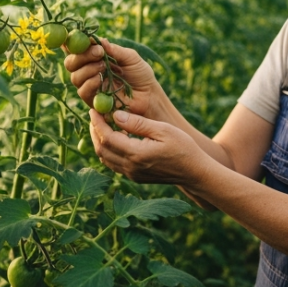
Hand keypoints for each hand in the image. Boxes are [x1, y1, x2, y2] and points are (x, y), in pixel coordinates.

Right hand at [65, 38, 161, 119]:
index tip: (81, 37)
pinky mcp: (93, 100)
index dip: (72, 43)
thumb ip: (114, 50)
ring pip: (75, 76)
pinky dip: (90, 83)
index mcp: (95, 58)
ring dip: (87, 69)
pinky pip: (83, 91)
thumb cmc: (140, 74)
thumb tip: (100, 40)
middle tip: (98, 53)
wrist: (149, 96)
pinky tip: (100, 79)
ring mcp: (90, 86)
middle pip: (70, 62)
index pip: (76, 49)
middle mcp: (88, 71)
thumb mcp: (130, 57)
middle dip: (82, 55)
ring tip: (104, 66)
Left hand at [90, 110, 206, 184]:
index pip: (107, 137)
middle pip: (102, 149)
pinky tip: (113, 139)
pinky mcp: (135, 177)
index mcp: (136, 154)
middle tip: (95, 115)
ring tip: (101, 125)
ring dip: (99, 141)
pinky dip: (108, 150)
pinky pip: (113, 164)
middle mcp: (131, 167)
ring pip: (105, 158)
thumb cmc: (183, 147)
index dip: (97, 123)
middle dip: (95, 131)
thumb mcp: (163, 130)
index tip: (93, 109)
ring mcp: (132, 174)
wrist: (194, 172)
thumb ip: (138, 123)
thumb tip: (116, 115)